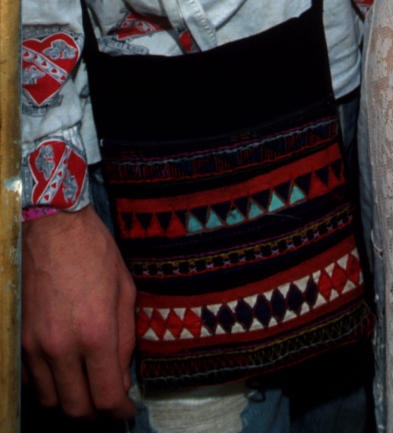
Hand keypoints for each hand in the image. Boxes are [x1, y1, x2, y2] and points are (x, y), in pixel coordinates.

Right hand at [22, 205, 137, 419]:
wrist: (51, 225)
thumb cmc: (94, 251)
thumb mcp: (124, 289)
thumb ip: (124, 338)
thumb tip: (121, 376)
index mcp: (96, 333)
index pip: (106, 397)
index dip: (119, 413)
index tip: (126, 412)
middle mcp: (62, 346)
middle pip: (75, 409)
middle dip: (96, 416)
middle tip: (108, 407)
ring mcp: (35, 346)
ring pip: (49, 401)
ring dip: (70, 404)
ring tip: (86, 393)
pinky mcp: (19, 339)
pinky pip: (30, 381)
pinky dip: (48, 387)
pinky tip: (63, 375)